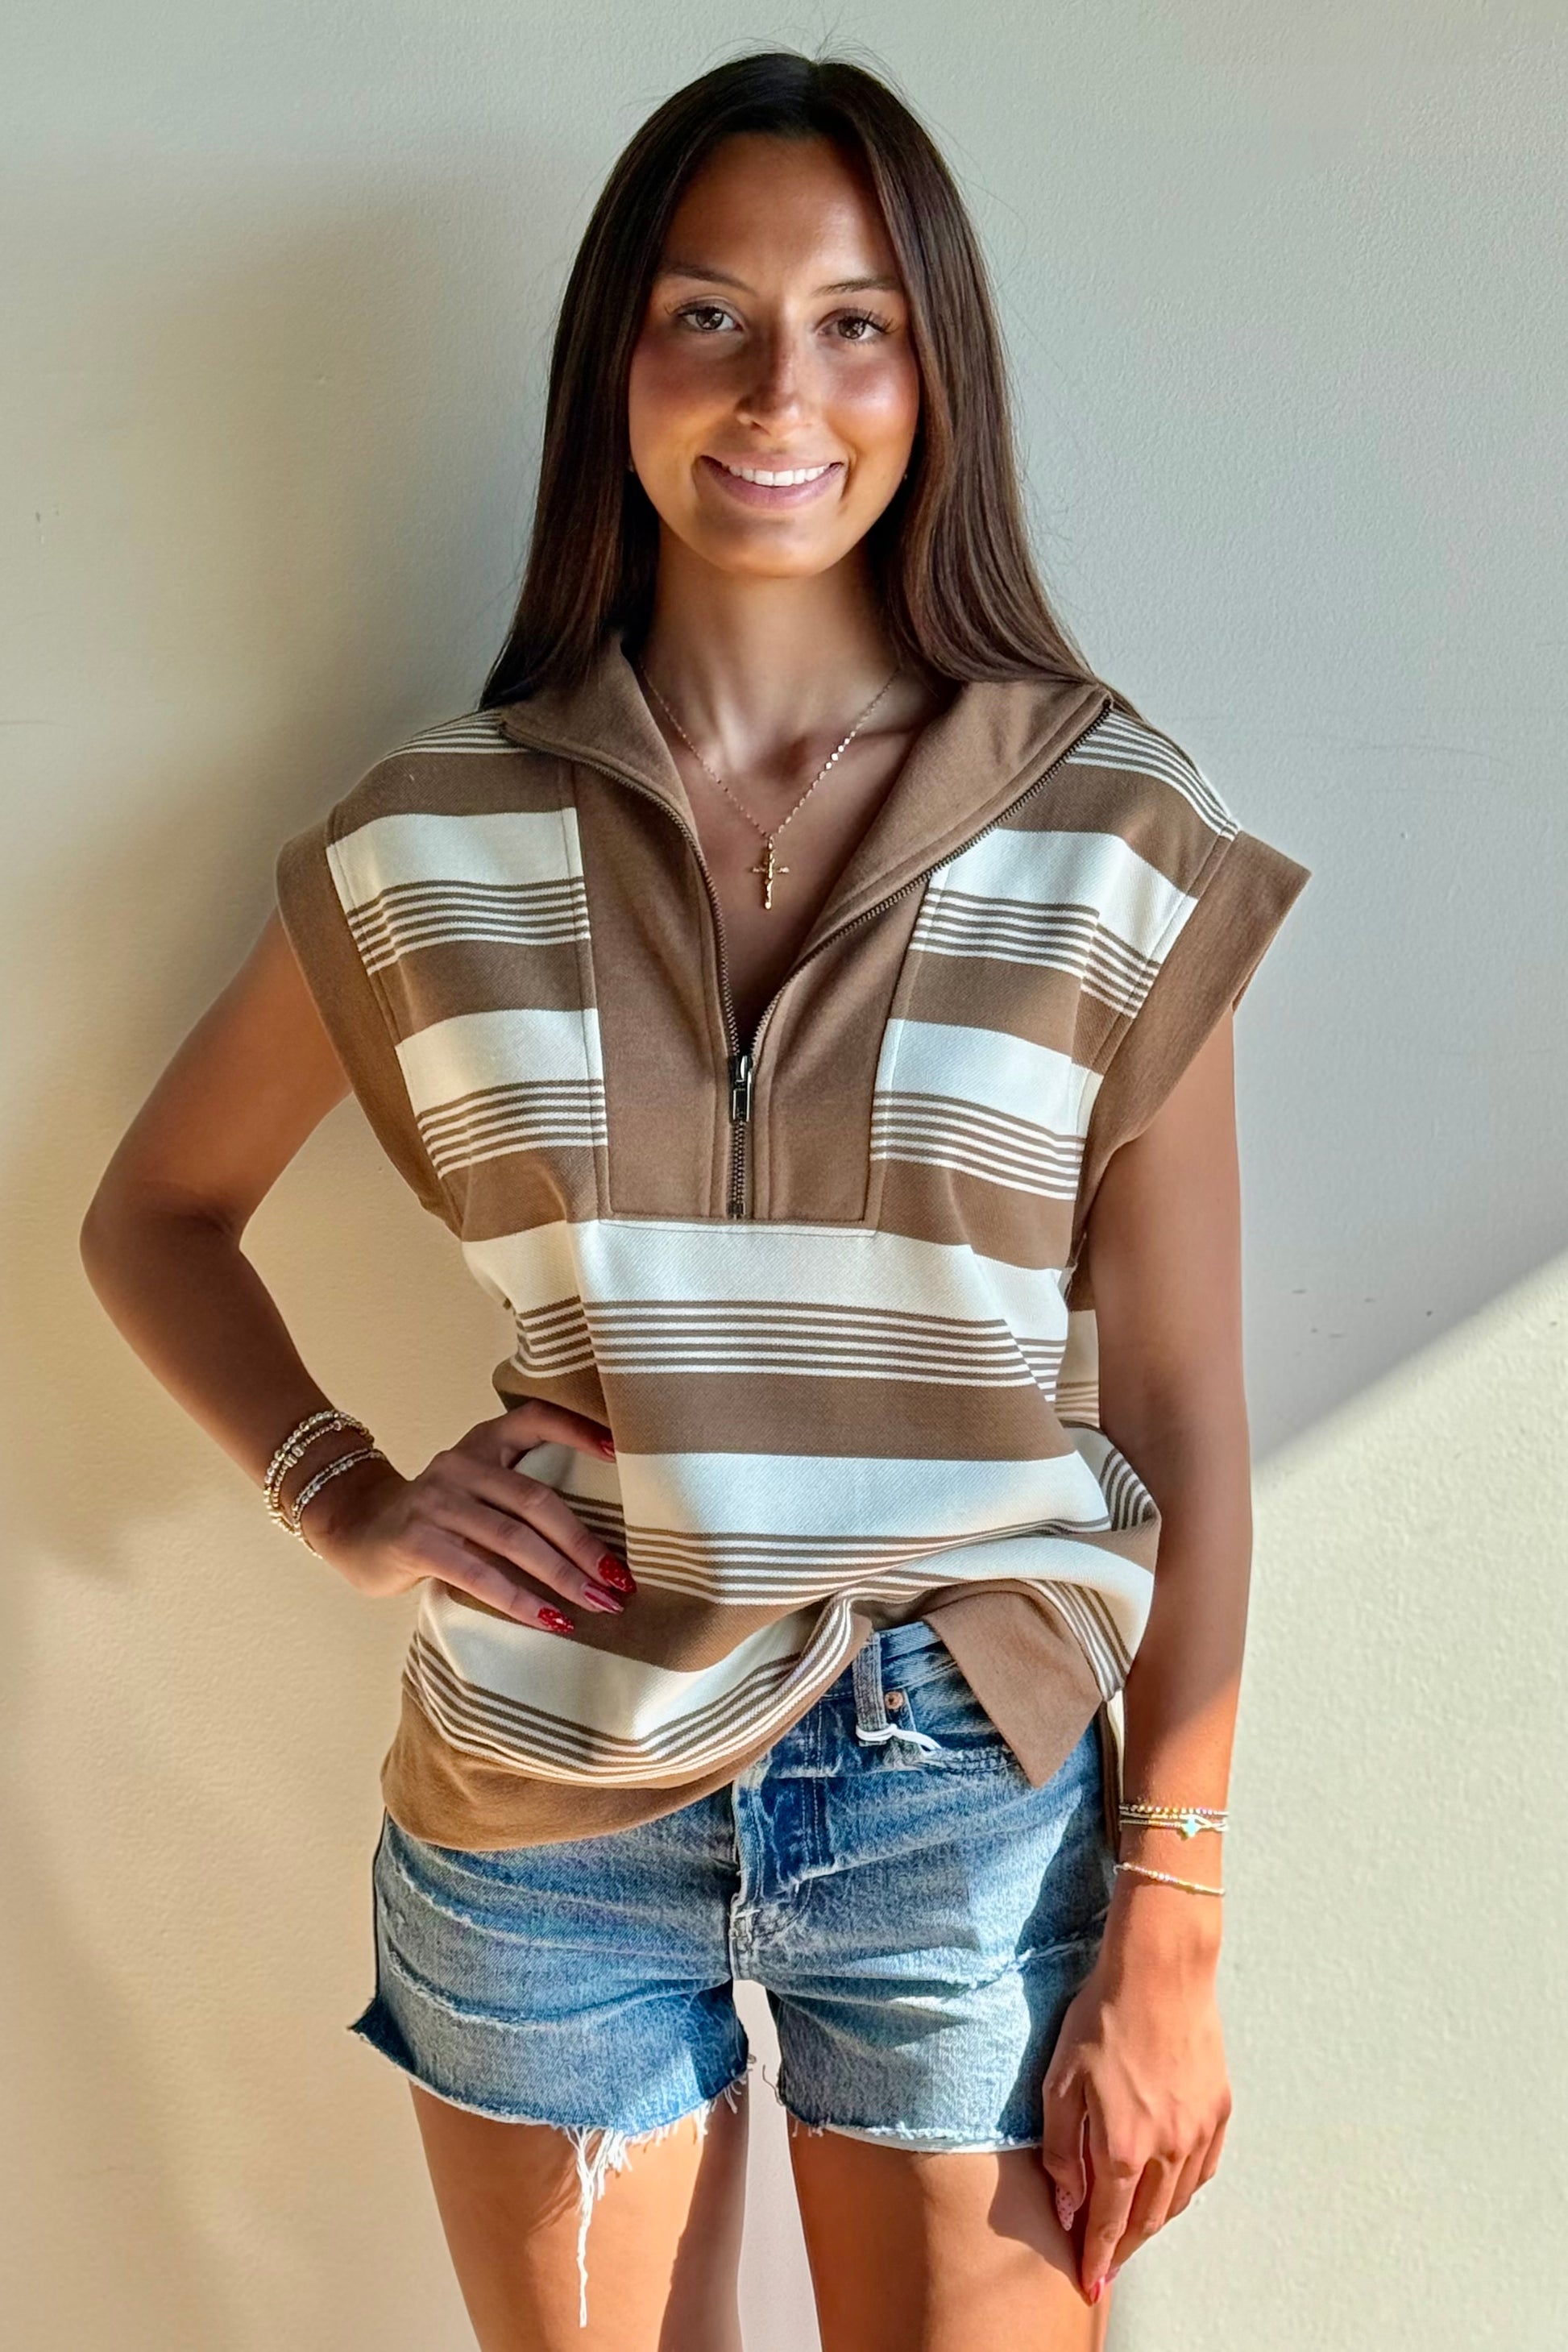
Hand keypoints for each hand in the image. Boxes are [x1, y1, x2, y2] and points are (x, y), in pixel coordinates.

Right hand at [297, 1400, 632, 1634]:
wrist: (354, 1528)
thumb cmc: (434, 1517)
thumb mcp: (475, 1489)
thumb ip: (517, 1496)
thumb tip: (597, 1542)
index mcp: (483, 1443)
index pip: (536, 1419)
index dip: (579, 1430)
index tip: (620, 1451)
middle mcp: (461, 1464)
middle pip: (537, 1501)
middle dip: (584, 1544)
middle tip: (620, 1580)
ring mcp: (437, 1500)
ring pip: (513, 1539)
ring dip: (562, 1576)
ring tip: (597, 1603)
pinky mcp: (417, 1540)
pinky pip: (479, 1573)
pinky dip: (519, 1600)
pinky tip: (548, 1620)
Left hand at [1039, 1883, 1230, 2302]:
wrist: (1159, 1971)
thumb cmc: (1101, 2016)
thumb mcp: (1060, 2082)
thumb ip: (1063, 2151)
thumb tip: (1067, 2205)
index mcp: (1124, 2147)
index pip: (1109, 2223)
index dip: (1097, 2257)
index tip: (1090, 2282)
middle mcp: (1168, 2149)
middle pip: (1147, 2221)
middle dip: (1124, 2247)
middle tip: (1106, 2262)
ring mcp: (1198, 2132)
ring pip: (1178, 2201)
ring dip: (1154, 2222)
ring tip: (1133, 2230)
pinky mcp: (1219, 2110)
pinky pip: (1203, 2170)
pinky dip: (1183, 2191)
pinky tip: (1170, 2189)